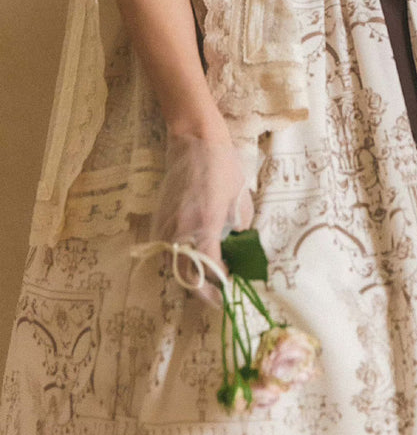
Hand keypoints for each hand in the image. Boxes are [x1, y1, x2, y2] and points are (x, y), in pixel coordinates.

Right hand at [149, 133, 254, 303]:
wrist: (194, 141)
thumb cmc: (222, 166)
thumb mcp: (240, 198)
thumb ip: (239, 228)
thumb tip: (238, 247)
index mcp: (203, 226)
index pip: (207, 272)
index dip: (219, 288)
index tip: (231, 293)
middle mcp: (179, 231)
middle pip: (185, 278)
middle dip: (203, 291)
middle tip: (221, 294)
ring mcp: (165, 227)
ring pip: (173, 267)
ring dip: (190, 278)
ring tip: (211, 279)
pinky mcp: (158, 221)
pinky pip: (166, 251)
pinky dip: (180, 261)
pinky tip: (196, 258)